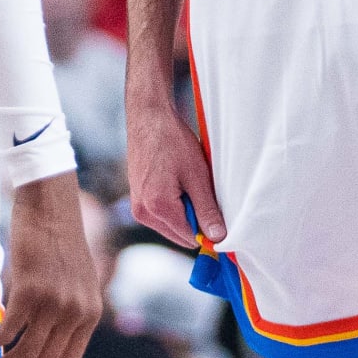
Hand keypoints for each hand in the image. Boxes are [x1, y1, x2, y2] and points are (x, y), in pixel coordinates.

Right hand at [0, 171, 101, 357]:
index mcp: (90, 314)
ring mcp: (55, 303)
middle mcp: (76, 313)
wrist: (51, 205)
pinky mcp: (30, 291)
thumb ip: (64, 311)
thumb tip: (37, 343)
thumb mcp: (73, 280)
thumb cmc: (57, 240)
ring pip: (25, 353)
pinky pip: (7, 331)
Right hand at [127, 92, 224, 251]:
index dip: (209, 232)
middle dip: (196, 222)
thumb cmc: (172, 141)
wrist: (148, 119)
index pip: (190, 238)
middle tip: (204, 194)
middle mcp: (143, 212)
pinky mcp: (137, 201)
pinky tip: (179, 185)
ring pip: (171, 227)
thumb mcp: (198, 176)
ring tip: (189, 186)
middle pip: (180, 236)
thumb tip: (218, 237)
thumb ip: (207, 210)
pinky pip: (162, 216)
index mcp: (158, 207)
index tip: (220, 218)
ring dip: (186, 214)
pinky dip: (175, 207)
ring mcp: (137, 208)